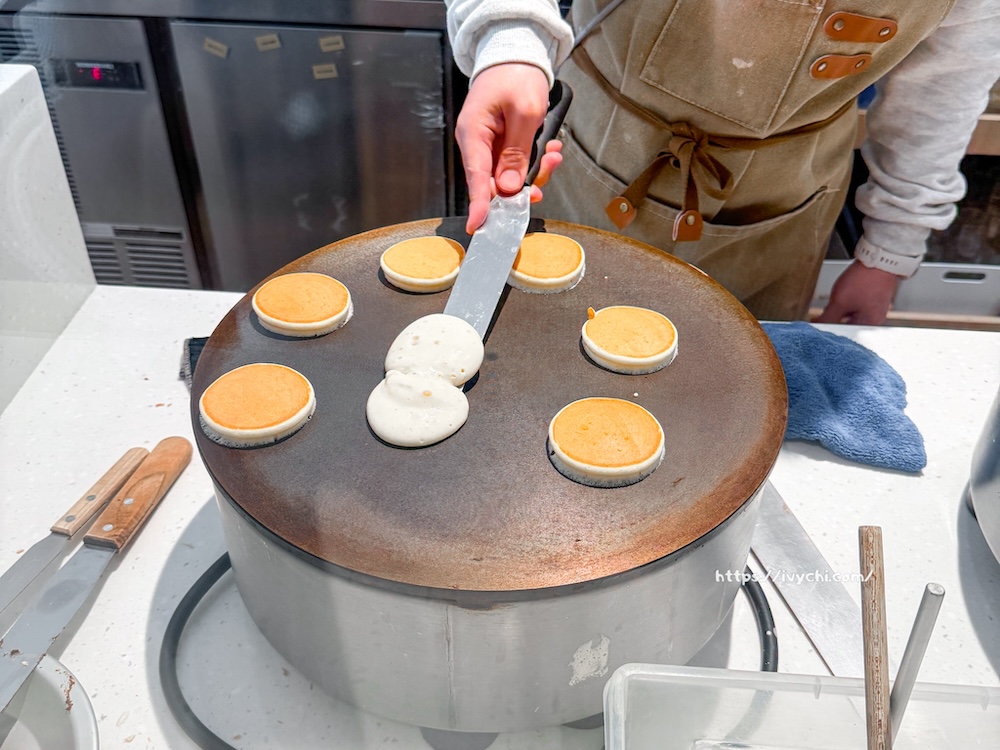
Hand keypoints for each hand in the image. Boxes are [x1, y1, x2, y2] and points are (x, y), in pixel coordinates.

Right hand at [455, 63, 563, 233]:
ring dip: (535, 171)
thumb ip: (516, 153)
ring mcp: (489, 146)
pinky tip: (549, 149)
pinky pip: (516, 165)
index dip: (479, 205)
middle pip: (495, 183)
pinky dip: (535, 162)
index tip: (480, 226)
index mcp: (473, 133)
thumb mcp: (525, 113)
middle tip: (546, 173)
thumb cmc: (516, 75)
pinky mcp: (502, 146)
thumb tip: (507, 188)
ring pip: (509, 178)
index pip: (476, 178)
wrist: (516, 54)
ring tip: (552, 153)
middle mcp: (477, 143)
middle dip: (523, 185)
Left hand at [814, 260, 900, 324]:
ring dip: (840, 309)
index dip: (829, 329)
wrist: (879, 258)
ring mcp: (874, 309)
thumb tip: (816, 327)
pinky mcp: (873, 299)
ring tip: (842, 296)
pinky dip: (847, 301)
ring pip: (850, 315)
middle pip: (847, 326)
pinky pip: (855, 305)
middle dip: (834, 318)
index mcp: (869, 325)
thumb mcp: (840, 302)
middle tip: (831, 306)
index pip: (844, 335)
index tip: (820, 322)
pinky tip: (846, 292)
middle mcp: (874, 320)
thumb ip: (827, 318)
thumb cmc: (865, 279)